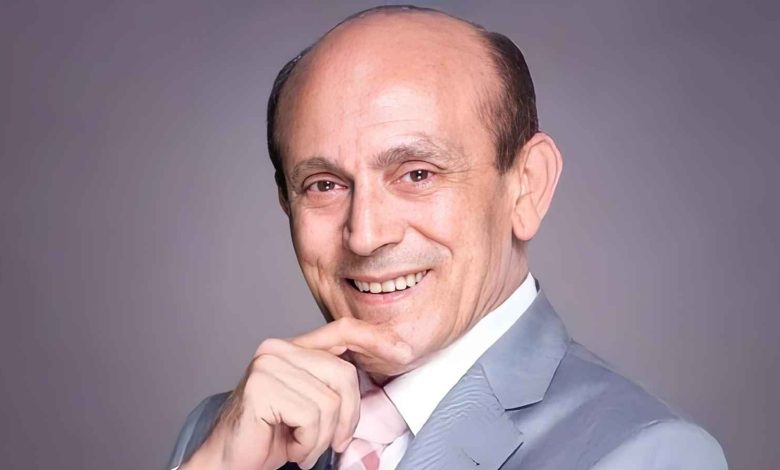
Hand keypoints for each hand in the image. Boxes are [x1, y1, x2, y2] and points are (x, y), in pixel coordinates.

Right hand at [182, 317, 411, 469]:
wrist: (227, 463)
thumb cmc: (271, 436)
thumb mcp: (311, 403)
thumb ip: (333, 382)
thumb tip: (384, 365)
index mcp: (291, 348)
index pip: (342, 330)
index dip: (376, 338)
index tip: (404, 352)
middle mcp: (277, 349)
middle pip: (344, 376)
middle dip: (346, 418)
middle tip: (330, 442)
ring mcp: (267, 366)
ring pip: (331, 402)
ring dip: (322, 437)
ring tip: (300, 446)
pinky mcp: (261, 388)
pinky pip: (312, 417)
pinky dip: (307, 444)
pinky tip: (289, 449)